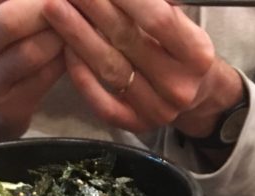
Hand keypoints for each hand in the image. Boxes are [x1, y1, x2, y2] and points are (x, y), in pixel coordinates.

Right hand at [0, 0, 65, 146]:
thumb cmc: (1, 52)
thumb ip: (18, 0)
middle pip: (10, 20)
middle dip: (47, 9)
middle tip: (72, 5)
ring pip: (30, 51)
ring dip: (60, 37)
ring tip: (76, 28)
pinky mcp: (7, 106)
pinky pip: (43, 77)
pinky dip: (64, 61)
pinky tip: (74, 52)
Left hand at [41, 0, 242, 135]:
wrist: (198, 96)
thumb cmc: (183, 49)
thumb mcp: (181, 21)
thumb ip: (158, 4)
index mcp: (197, 54)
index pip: (158, 19)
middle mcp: (178, 86)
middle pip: (127, 39)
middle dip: (94, 7)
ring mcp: (157, 110)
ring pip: (110, 69)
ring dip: (78, 35)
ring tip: (55, 9)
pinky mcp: (137, 125)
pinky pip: (103, 103)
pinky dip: (82, 75)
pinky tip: (65, 49)